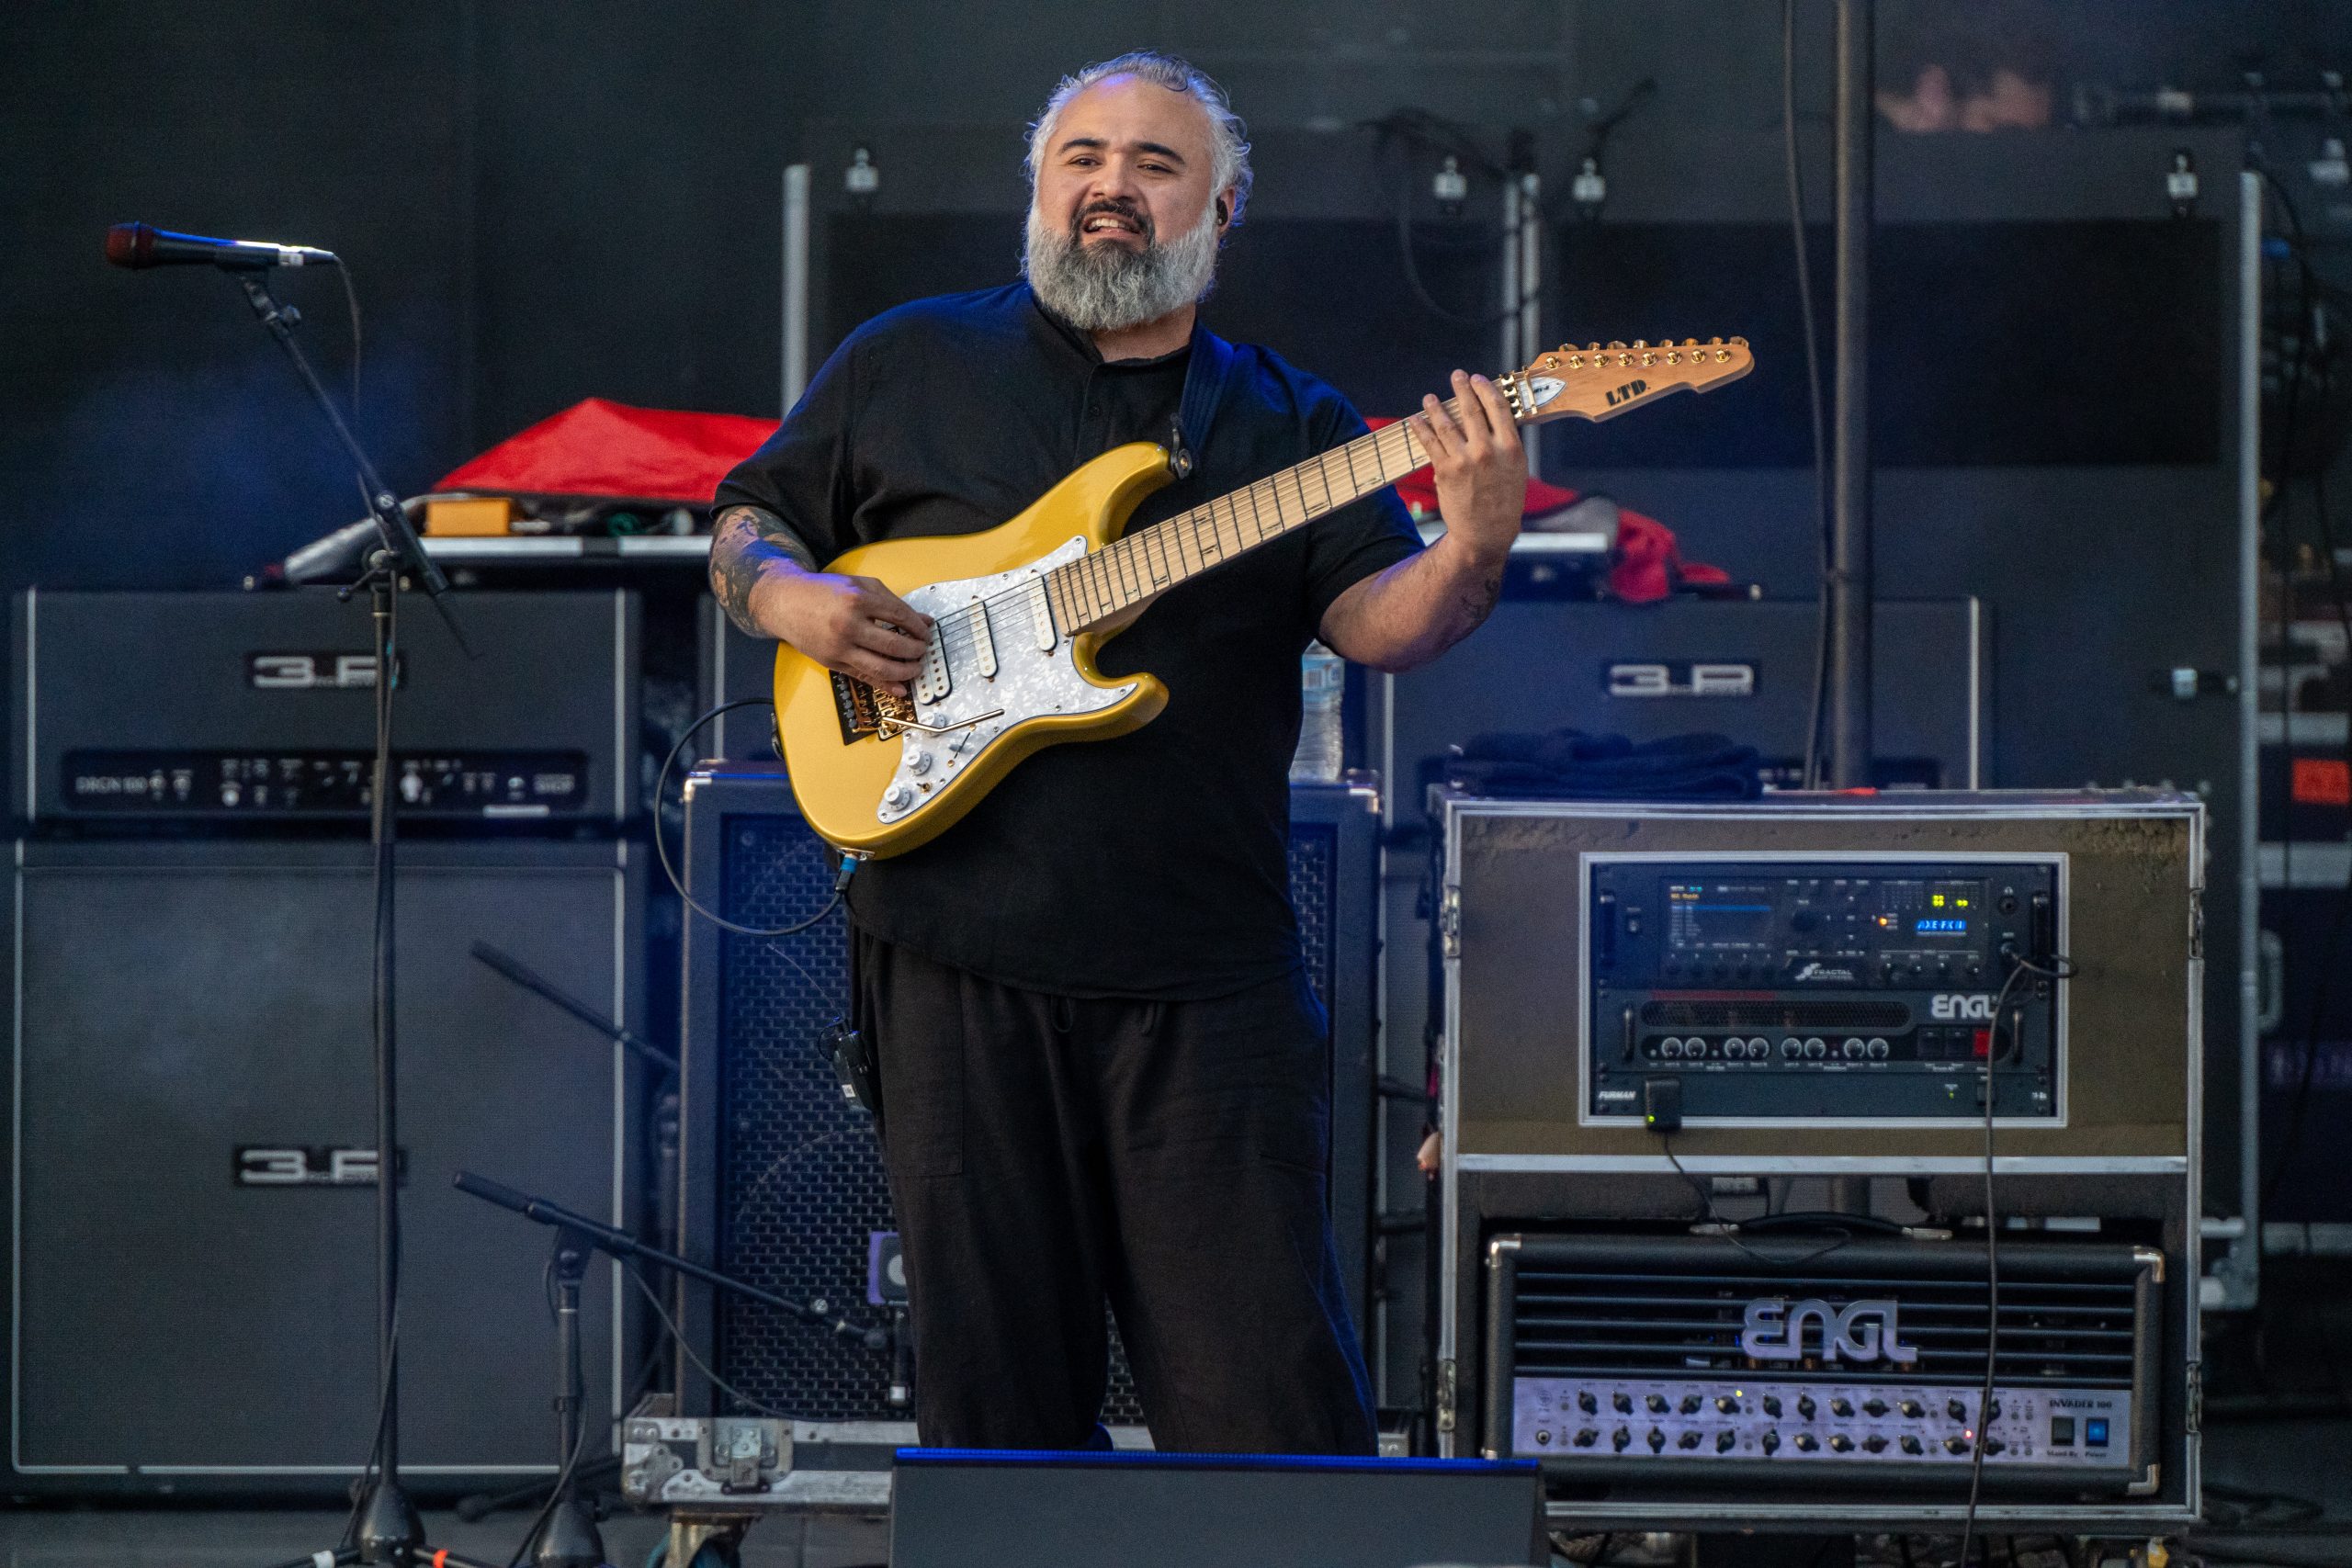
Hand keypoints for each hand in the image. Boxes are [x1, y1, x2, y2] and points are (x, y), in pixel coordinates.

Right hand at [753, 566, 933, 694]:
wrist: (785, 602)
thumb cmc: (823, 592)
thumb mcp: (859, 585)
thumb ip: (892, 601)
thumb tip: (923, 619)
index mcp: (858, 600)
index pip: (900, 616)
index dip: (919, 627)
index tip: (926, 632)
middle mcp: (848, 625)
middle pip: (894, 645)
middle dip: (916, 651)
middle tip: (923, 650)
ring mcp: (839, 646)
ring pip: (881, 667)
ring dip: (906, 671)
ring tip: (916, 667)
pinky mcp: (832, 662)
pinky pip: (864, 677)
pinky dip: (885, 685)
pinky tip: (900, 687)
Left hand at [1410, 370, 1524, 564]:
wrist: (1486, 533)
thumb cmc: (1504, 501)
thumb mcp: (1516, 469)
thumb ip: (1505, 443)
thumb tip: (1491, 418)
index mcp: (1511, 447)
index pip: (1498, 407)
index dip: (1485, 388)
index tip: (1478, 379)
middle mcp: (1488, 450)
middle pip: (1471, 409)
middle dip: (1462, 388)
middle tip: (1456, 375)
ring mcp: (1465, 460)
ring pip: (1446, 424)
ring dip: (1435, 407)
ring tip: (1428, 398)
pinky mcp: (1446, 470)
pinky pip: (1430, 443)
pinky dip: (1421, 429)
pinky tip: (1416, 420)